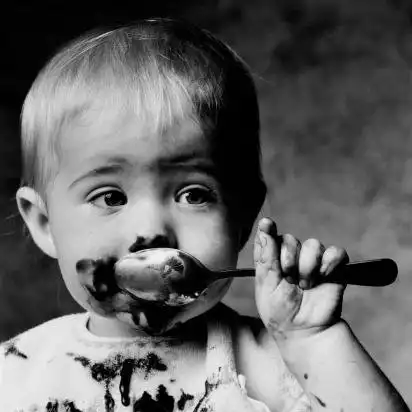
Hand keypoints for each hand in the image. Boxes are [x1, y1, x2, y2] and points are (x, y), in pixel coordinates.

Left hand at [253, 217, 348, 341]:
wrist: (304, 331)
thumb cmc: (280, 311)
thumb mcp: (266, 285)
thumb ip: (266, 257)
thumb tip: (264, 229)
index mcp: (273, 259)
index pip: (270, 236)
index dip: (268, 229)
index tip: (267, 224)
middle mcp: (293, 256)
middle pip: (290, 239)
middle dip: (288, 260)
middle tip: (289, 280)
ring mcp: (314, 261)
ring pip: (312, 244)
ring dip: (307, 266)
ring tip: (305, 285)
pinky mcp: (334, 268)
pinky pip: (336, 252)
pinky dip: (330, 262)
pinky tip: (323, 277)